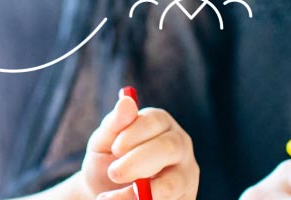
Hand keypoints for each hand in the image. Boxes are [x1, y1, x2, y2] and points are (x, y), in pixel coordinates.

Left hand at [72, 93, 198, 199]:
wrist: (105, 193)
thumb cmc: (108, 162)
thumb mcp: (103, 143)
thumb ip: (114, 124)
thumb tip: (126, 100)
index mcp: (161, 124)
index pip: (156, 121)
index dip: (133, 134)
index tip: (115, 148)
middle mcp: (180, 146)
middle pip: (170, 148)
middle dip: (137, 163)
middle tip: (114, 173)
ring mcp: (187, 175)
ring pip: (172, 184)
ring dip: (138, 193)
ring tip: (107, 198)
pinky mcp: (186, 198)